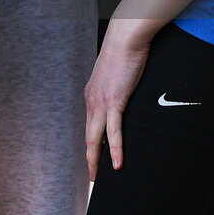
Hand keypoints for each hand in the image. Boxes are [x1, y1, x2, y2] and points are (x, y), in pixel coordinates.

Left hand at [84, 20, 151, 179]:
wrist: (125, 37)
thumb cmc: (123, 51)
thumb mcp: (115, 74)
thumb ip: (115, 87)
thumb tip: (121, 94)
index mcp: (91, 93)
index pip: (89, 124)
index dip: (90, 143)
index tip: (92, 158)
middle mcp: (92, 99)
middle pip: (88, 136)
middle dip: (89, 159)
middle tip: (92, 178)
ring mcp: (101, 101)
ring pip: (95, 137)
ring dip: (97, 160)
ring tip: (98, 177)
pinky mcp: (114, 101)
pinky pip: (113, 130)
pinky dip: (114, 148)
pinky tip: (117, 162)